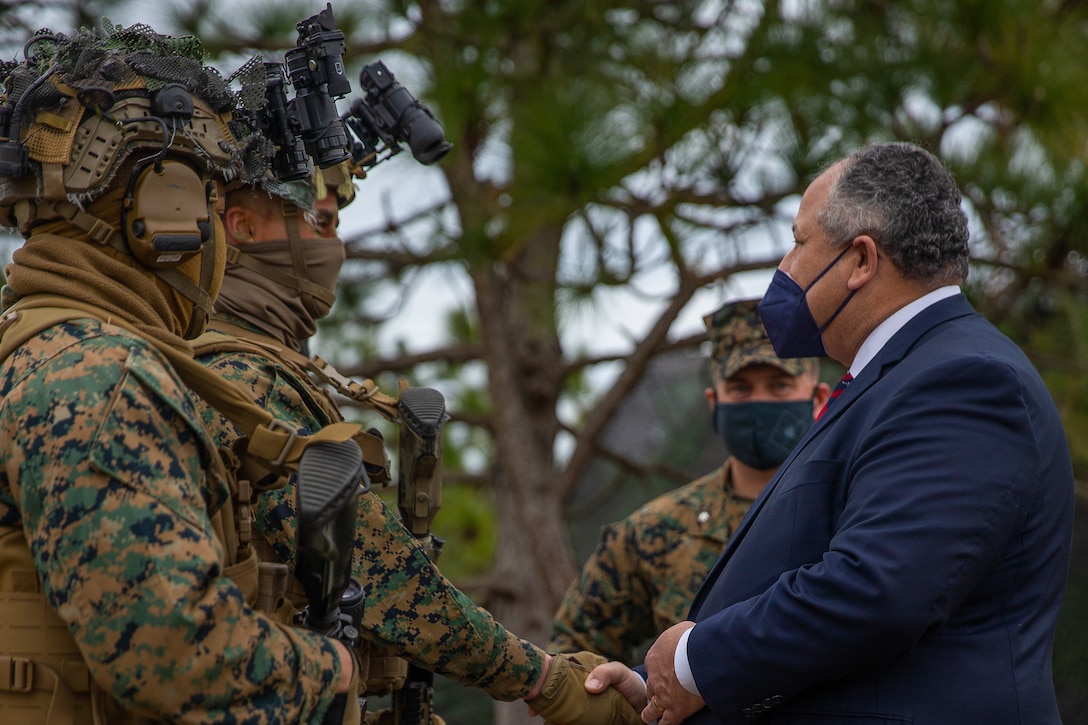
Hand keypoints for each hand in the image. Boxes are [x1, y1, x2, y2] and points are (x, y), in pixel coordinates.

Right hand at [525, 651, 640, 724]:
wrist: (640, 701)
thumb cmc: (627, 682)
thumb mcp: (619, 672)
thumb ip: (606, 673)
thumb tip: (589, 686)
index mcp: (578, 671)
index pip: (555, 673)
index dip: (542, 681)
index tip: (535, 691)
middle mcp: (574, 686)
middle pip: (552, 693)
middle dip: (541, 701)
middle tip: (535, 711)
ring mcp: (578, 703)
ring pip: (558, 708)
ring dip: (550, 715)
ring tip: (547, 721)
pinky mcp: (584, 717)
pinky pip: (569, 720)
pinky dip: (562, 723)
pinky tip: (556, 724)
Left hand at [643, 622, 703, 724]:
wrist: (699, 653)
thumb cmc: (693, 638)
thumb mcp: (681, 630)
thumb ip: (678, 637)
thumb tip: (686, 633)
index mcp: (653, 658)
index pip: (652, 668)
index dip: (659, 672)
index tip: (665, 674)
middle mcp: (654, 678)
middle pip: (651, 688)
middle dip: (655, 691)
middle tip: (660, 693)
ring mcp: (663, 695)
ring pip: (652, 708)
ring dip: (651, 711)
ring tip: (649, 716)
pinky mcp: (675, 709)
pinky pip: (666, 722)